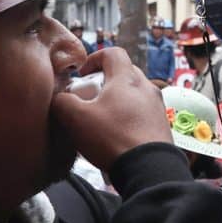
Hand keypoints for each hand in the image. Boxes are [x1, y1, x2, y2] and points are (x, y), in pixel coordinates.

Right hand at [52, 48, 172, 171]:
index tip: (83, 74)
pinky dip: (129, 118)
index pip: (113, 53)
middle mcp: (146, 88)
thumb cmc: (113, 138)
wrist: (149, 169)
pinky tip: (118, 136)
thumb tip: (59, 99)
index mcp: (127, 79)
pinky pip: (143, 113)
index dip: (94, 58)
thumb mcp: (76, 119)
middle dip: (104, 83)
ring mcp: (157, 107)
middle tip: (90, 100)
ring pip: (134, 95)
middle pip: (124, 73)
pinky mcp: (162, 126)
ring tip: (103, 120)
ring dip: (117, 102)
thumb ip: (62, 102)